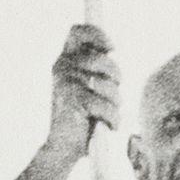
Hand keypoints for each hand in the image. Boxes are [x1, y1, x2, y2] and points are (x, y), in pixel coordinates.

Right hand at [44, 23, 121, 162]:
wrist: (63, 148)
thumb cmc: (81, 118)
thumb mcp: (89, 87)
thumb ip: (97, 68)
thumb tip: (112, 51)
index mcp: (65, 61)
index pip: (77, 31)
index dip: (97, 34)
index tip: (111, 48)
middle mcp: (62, 67)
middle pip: (103, 59)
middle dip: (116, 77)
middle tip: (114, 93)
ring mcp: (66, 82)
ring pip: (108, 84)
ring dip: (115, 102)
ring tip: (107, 114)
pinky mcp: (72, 99)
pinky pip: (106, 104)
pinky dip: (113, 118)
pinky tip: (108, 126)